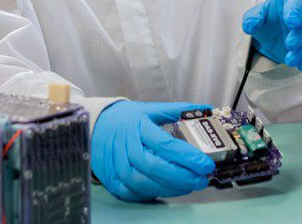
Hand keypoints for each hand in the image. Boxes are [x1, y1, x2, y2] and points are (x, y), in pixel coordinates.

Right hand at [91, 101, 215, 201]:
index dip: (187, 157)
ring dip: (170, 188)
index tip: (205, 163)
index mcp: (138, 126)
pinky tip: (169, 189)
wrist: (96, 126)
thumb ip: (178, 110)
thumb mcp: (150, 109)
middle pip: (154, 167)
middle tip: (201, 178)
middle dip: (182, 177)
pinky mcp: (113, 180)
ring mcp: (117, 165)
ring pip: (144, 183)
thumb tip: (205, 109)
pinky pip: (134, 192)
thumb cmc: (125, 119)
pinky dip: (153, 193)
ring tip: (189, 185)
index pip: (165, 144)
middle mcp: (126, 146)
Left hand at [241, 0, 301, 69]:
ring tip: (290, 60)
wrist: (276, 34)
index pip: (297, 1)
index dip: (295, 11)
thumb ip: (252, 19)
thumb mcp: (255, 18)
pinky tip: (299, 63)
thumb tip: (251, 25)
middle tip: (289, 45)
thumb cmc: (268, 20)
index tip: (291, 22)